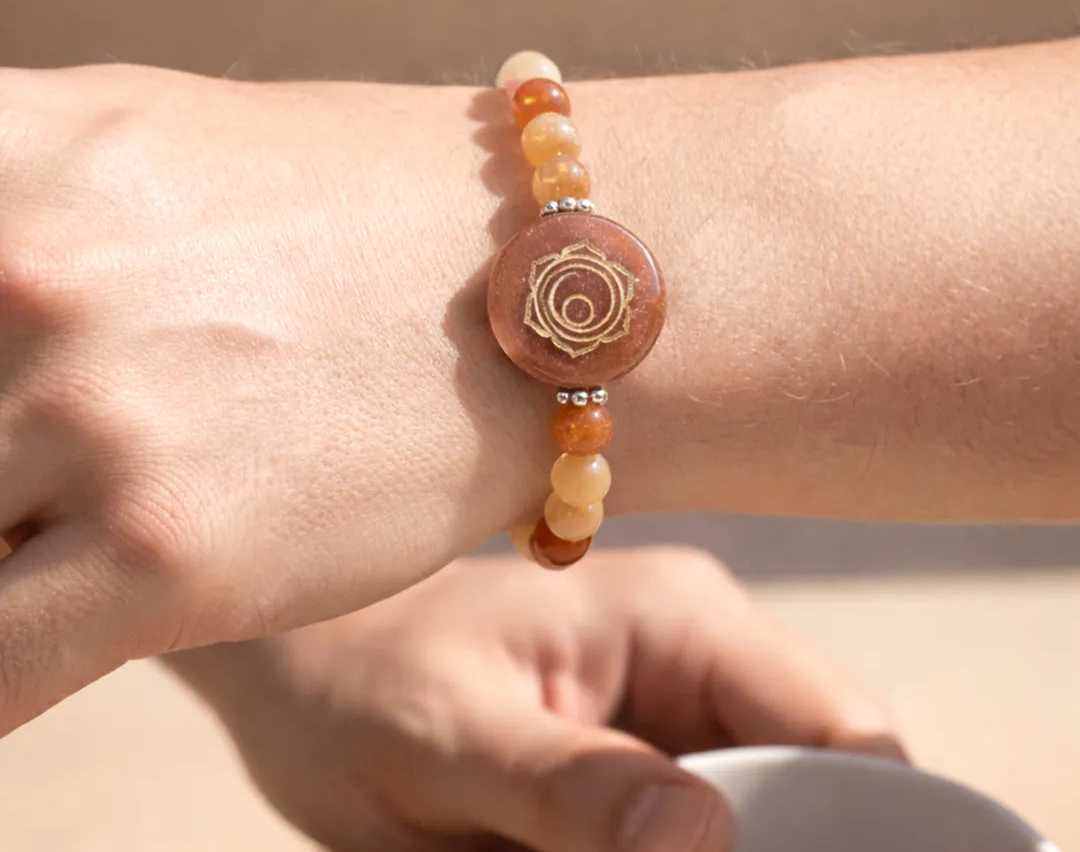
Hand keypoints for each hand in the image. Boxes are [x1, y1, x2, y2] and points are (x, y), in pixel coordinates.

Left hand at [0, 63, 535, 733]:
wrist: (536, 280)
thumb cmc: (356, 210)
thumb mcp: (144, 149)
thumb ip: (8, 214)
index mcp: (4, 158)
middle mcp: (28, 277)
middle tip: (21, 478)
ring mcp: (101, 418)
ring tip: (69, 529)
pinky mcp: (175, 556)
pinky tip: (33, 645)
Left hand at [171, 549, 904, 851]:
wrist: (303, 658)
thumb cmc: (356, 677)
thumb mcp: (446, 741)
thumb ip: (570, 790)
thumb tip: (711, 844)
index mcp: (679, 616)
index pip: (838, 732)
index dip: (866, 832)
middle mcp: (696, 643)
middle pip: (815, 778)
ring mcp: (671, 691)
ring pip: (763, 808)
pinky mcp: (638, 740)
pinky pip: (703, 817)